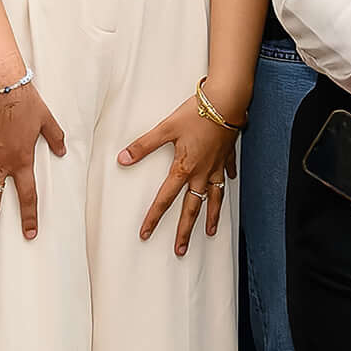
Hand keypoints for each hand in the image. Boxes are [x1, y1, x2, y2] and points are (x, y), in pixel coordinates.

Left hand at [125, 91, 237, 254]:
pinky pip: (227, 174)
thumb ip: (144, 145)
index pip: (165, 199)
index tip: (146, 234)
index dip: (154, 218)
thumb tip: (123, 158)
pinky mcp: (227, 155)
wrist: (226, 101)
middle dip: (186, 230)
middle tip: (180, 249)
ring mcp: (217, 165)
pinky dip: (226, 182)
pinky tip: (226, 185)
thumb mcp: (165, 128)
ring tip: (211, 232)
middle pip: (192, 208)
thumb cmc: (197, 113)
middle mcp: (202, 172)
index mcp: (184, 168)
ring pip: (214, 197)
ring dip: (212, 216)